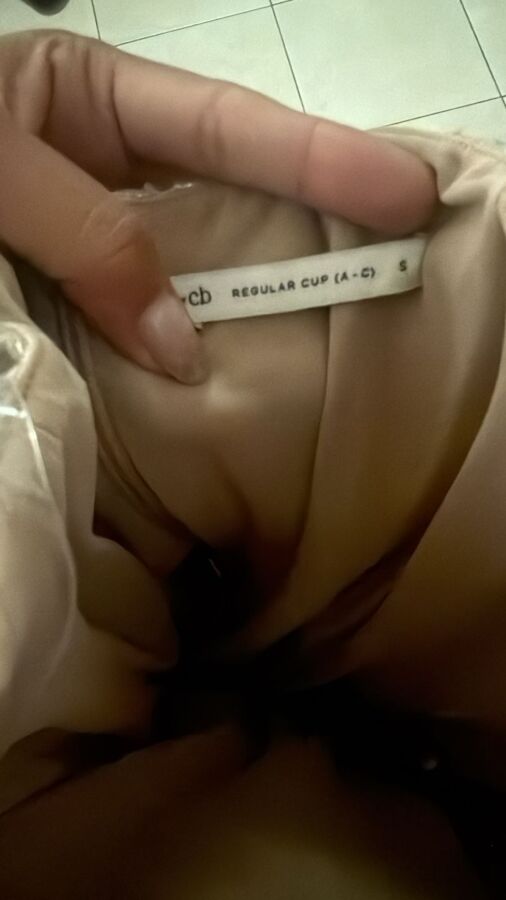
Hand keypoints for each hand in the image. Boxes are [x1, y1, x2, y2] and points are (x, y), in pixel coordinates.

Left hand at [0, 30, 435, 381]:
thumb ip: (89, 238)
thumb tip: (184, 343)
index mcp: (90, 102)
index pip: (228, 130)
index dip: (322, 161)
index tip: (401, 195)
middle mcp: (103, 172)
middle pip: (232, 199)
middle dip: (317, 226)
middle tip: (403, 256)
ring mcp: (90, 244)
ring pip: (190, 275)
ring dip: (250, 306)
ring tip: (336, 325)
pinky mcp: (66, 305)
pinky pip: (135, 331)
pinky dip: (176, 358)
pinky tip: (223, 378)